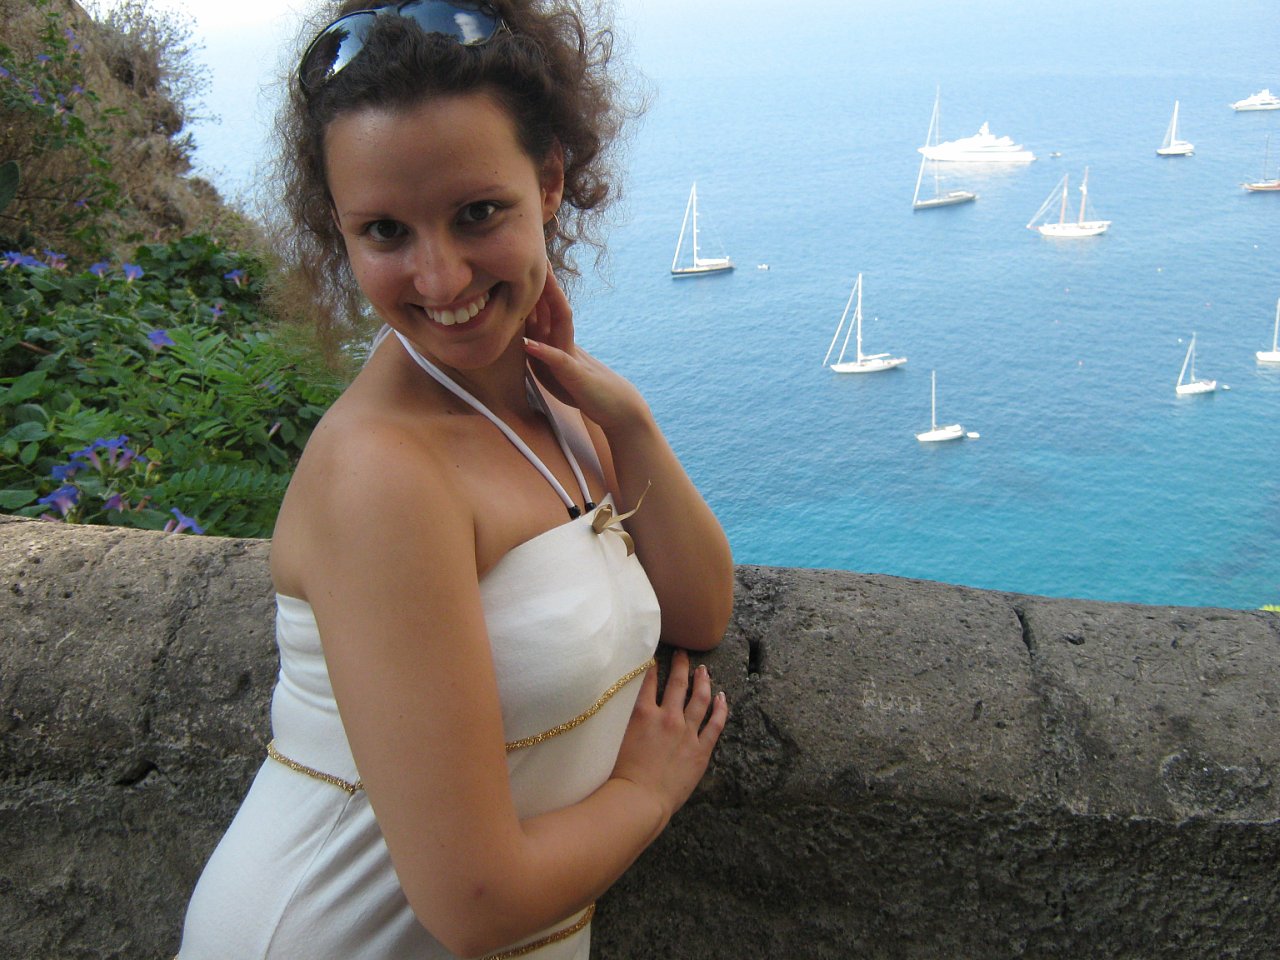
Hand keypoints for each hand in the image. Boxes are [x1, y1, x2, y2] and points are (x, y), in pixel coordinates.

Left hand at [522, 266, 648, 432]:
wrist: (619, 409)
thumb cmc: (588, 392)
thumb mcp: (560, 372)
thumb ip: (546, 356)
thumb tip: (527, 341)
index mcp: (560, 342)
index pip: (545, 308)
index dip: (534, 287)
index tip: (523, 263)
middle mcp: (566, 343)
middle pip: (553, 306)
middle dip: (542, 282)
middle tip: (531, 251)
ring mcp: (572, 357)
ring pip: (558, 324)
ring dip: (545, 303)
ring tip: (534, 282)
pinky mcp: (576, 376)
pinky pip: (558, 361)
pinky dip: (544, 351)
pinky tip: (529, 343)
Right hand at [610, 651, 727, 826]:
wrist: (639, 800)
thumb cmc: (618, 776)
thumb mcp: (613, 739)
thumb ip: (620, 719)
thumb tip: (621, 704)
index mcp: (643, 714)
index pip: (648, 680)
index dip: (652, 665)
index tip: (655, 656)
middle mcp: (667, 717)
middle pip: (677, 683)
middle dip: (681, 665)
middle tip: (683, 654)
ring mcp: (687, 732)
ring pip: (700, 699)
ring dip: (703, 681)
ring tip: (704, 670)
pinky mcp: (701, 750)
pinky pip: (715, 724)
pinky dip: (720, 709)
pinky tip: (722, 697)